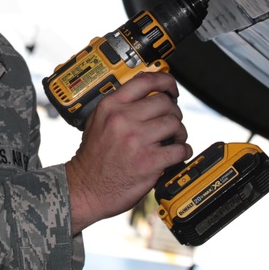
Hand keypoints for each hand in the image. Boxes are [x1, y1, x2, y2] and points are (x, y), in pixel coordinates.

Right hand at [65, 72, 190, 233]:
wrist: (85, 188)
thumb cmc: (92, 158)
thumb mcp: (97, 122)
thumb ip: (119, 106)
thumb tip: (148, 94)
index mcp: (110, 107)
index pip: (145, 81)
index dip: (165, 81)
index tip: (171, 88)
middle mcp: (123, 120)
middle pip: (164, 103)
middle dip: (173, 112)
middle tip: (171, 121)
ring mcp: (136, 140)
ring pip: (174, 124)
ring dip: (179, 132)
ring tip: (174, 139)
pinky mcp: (148, 161)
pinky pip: (179, 149)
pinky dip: (183, 151)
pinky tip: (177, 154)